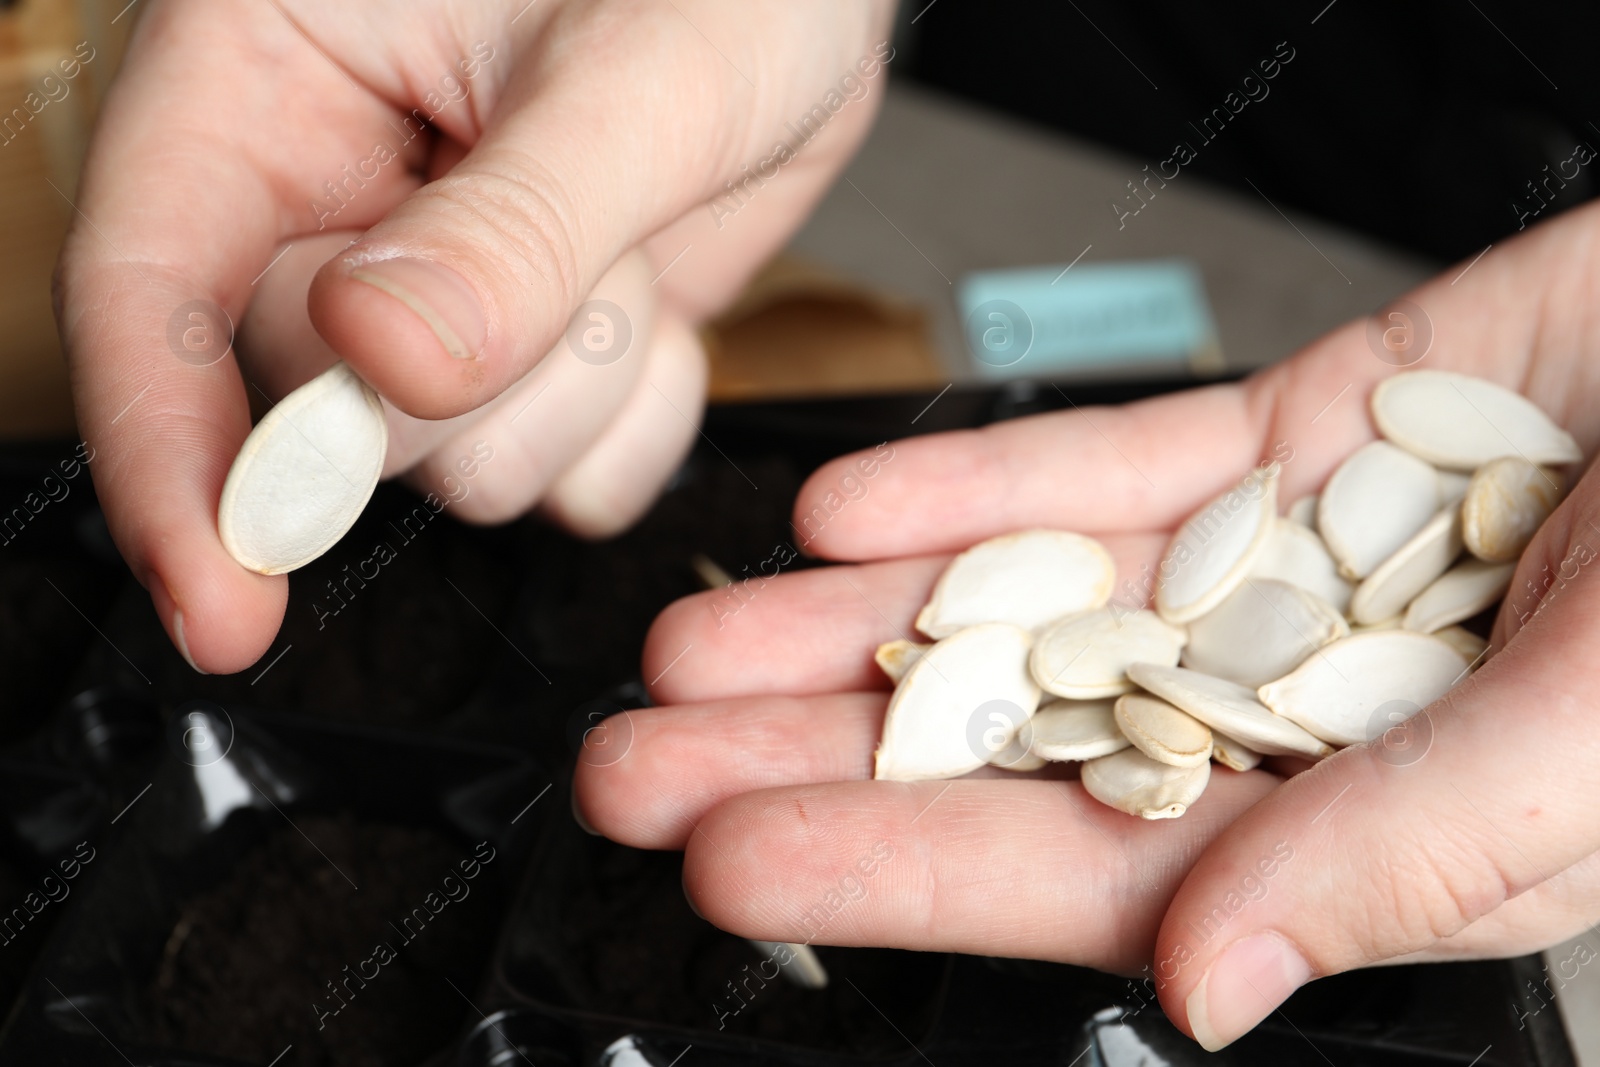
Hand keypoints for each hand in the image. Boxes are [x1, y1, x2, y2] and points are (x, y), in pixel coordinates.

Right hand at [58, 0, 894, 672]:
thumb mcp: (637, 66)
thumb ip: (516, 222)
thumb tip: (384, 358)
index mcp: (271, 70)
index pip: (146, 286)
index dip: (167, 458)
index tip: (223, 605)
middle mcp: (332, 199)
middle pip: (316, 414)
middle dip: (476, 387)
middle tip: (592, 258)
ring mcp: (436, 299)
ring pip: (449, 469)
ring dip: (573, 394)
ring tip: (635, 249)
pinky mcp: (533, 358)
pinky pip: (560, 482)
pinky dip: (632, 429)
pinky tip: (663, 316)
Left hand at [574, 200, 1599, 1048]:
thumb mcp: (1594, 733)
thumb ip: (1407, 857)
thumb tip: (1216, 982)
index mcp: (1348, 825)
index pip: (1070, 873)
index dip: (888, 870)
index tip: (727, 861)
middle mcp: (1281, 708)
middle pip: (998, 742)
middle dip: (808, 751)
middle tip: (633, 760)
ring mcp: (1270, 568)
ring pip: (1016, 602)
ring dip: (850, 621)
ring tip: (692, 635)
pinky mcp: (1285, 440)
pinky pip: (1104, 468)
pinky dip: (976, 487)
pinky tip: (846, 509)